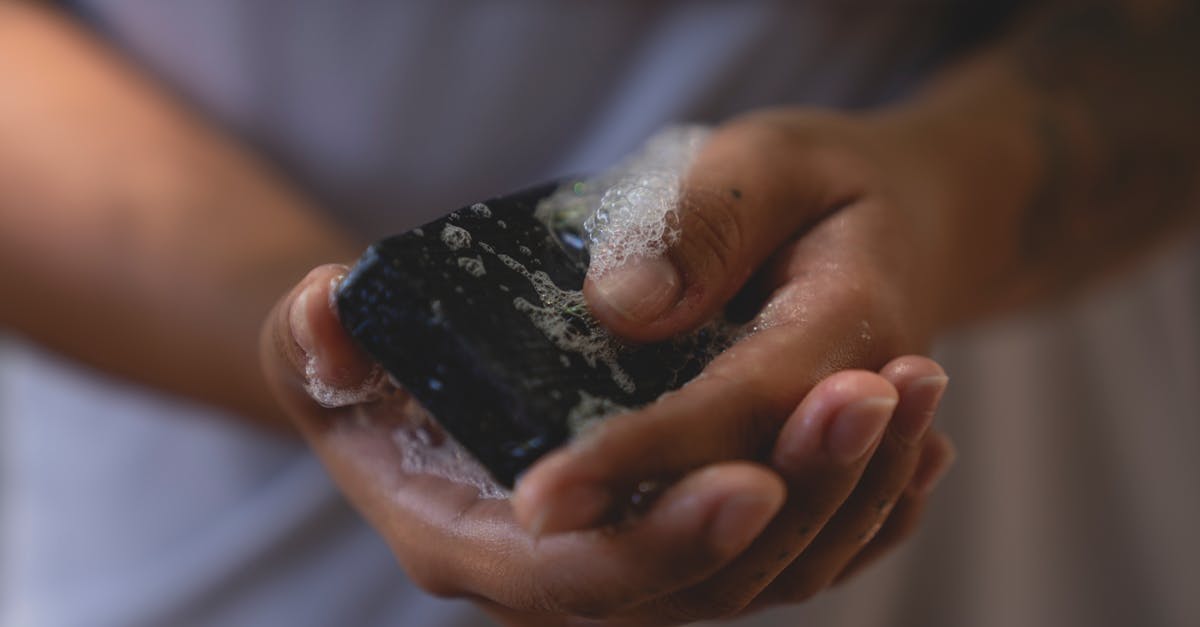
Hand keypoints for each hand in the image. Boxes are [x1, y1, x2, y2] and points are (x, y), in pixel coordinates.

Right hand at [261, 264, 953, 624]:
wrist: (432, 368)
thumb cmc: (376, 355)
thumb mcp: (325, 336)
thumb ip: (316, 337)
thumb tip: (336, 315)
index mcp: (472, 540)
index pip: (574, 580)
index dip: (658, 543)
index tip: (747, 481)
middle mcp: (563, 571)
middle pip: (694, 586)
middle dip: (788, 506)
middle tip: (864, 400)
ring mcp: (635, 554)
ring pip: (763, 569)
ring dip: (847, 486)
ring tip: (913, 384)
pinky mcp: (687, 528)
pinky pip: (793, 549)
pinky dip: (864, 505)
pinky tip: (917, 438)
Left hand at [507, 109, 961, 613]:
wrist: (913, 225)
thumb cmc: (825, 182)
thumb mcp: (769, 161)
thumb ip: (707, 221)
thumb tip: (621, 308)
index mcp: (851, 322)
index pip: (739, 405)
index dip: (640, 455)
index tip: (542, 496)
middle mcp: (855, 413)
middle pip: (753, 500)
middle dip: (642, 526)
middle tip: (536, 522)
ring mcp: (839, 458)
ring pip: (768, 548)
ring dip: (667, 553)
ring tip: (559, 530)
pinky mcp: (810, 477)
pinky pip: (775, 546)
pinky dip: (706, 554)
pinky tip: (626, 538)